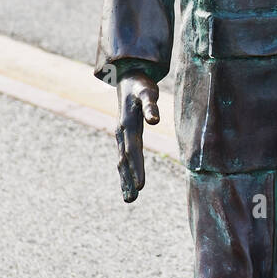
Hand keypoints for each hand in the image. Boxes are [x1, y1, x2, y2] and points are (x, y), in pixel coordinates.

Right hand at [115, 72, 159, 202]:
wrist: (128, 78)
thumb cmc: (141, 85)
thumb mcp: (148, 92)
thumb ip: (151, 106)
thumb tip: (155, 121)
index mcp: (127, 125)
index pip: (133, 150)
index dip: (137, 168)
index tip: (141, 185)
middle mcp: (121, 133)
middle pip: (125, 160)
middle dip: (128, 180)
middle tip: (132, 199)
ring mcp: (121, 136)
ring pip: (122, 161)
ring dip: (125, 180)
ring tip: (129, 199)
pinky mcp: (123, 137)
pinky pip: (124, 157)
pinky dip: (126, 172)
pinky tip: (129, 184)